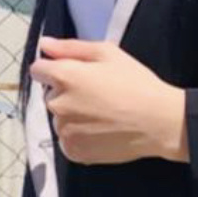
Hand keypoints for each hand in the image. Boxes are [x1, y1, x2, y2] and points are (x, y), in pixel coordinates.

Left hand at [30, 36, 188, 165]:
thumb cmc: (137, 84)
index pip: (39, 70)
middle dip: (67, 93)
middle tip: (98, 95)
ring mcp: (64, 130)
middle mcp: (58, 105)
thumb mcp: (107, 54)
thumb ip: (70, 48)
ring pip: (60, 119)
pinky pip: (67, 140)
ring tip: (103, 114)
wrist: (159, 122)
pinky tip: (101, 130)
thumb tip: (45, 45)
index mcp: (64, 77)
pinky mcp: (73, 151)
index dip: (56, 69)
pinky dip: (79, 136)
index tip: (77, 75)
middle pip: (51, 95)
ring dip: (73, 116)